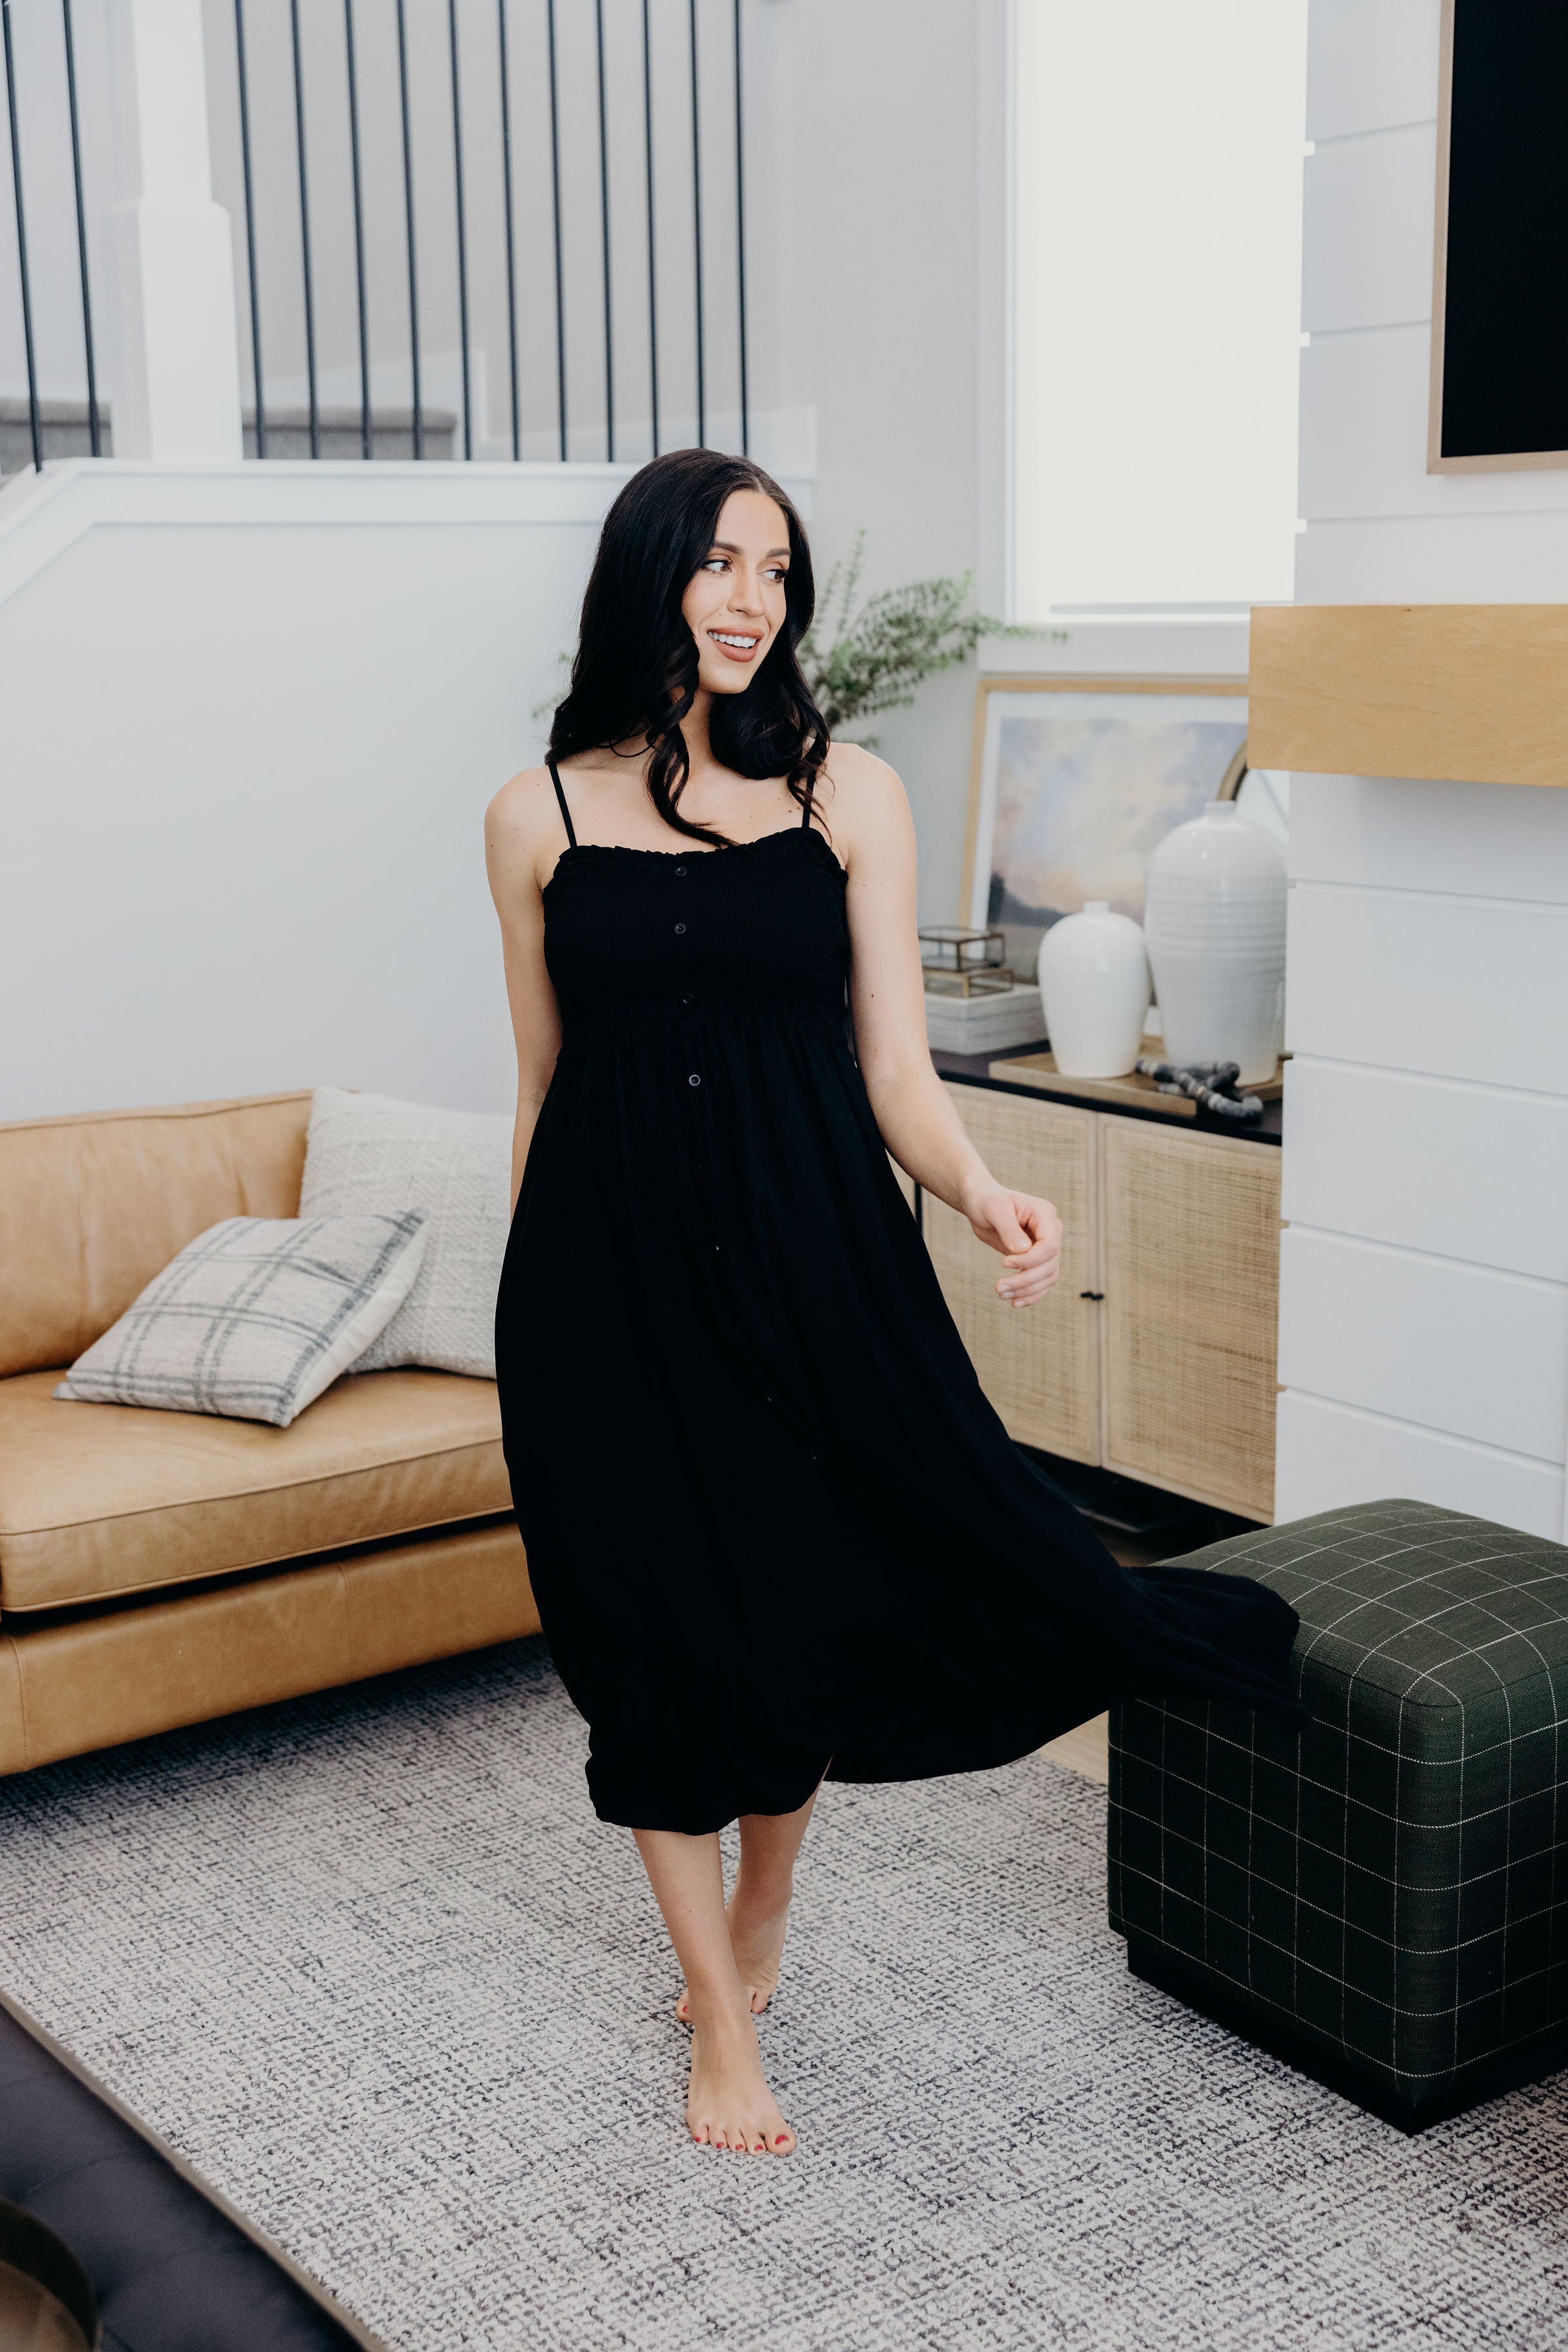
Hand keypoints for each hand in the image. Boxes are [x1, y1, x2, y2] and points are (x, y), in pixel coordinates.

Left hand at [964, 1185, 1062, 1307]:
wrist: (982, 1204)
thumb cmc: (987, 1201)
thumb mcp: (995, 1210)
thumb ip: (1009, 1229)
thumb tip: (1023, 1250)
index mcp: (1045, 1214)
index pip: (1050, 1245)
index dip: (1030, 1260)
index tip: (1004, 1263)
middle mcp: (1052, 1231)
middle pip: (1050, 1265)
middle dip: (1025, 1280)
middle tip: (998, 1288)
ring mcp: (1046, 1246)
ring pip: (1048, 1277)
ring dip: (1027, 1291)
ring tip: (1001, 1294)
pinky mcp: (1037, 1259)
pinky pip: (1043, 1281)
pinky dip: (1031, 1294)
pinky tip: (1015, 1302)